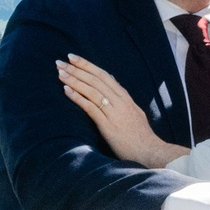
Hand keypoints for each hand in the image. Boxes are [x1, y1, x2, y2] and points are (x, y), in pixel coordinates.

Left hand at [58, 55, 184, 167]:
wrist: (149, 151)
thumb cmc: (140, 135)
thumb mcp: (133, 110)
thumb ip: (121, 96)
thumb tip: (112, 79)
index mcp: (125, 97)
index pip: (103, 75)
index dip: (87, 65)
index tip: (73, 57)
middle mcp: (120, 101)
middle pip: (95, 79)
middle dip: (77, 69)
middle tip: (60, 62)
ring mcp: (114, 112)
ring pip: (92, 90)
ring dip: (74, 80)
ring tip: (60, 73)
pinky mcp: (108, 125)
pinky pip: (91, 107)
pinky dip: (78, 97)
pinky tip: (66, 90)